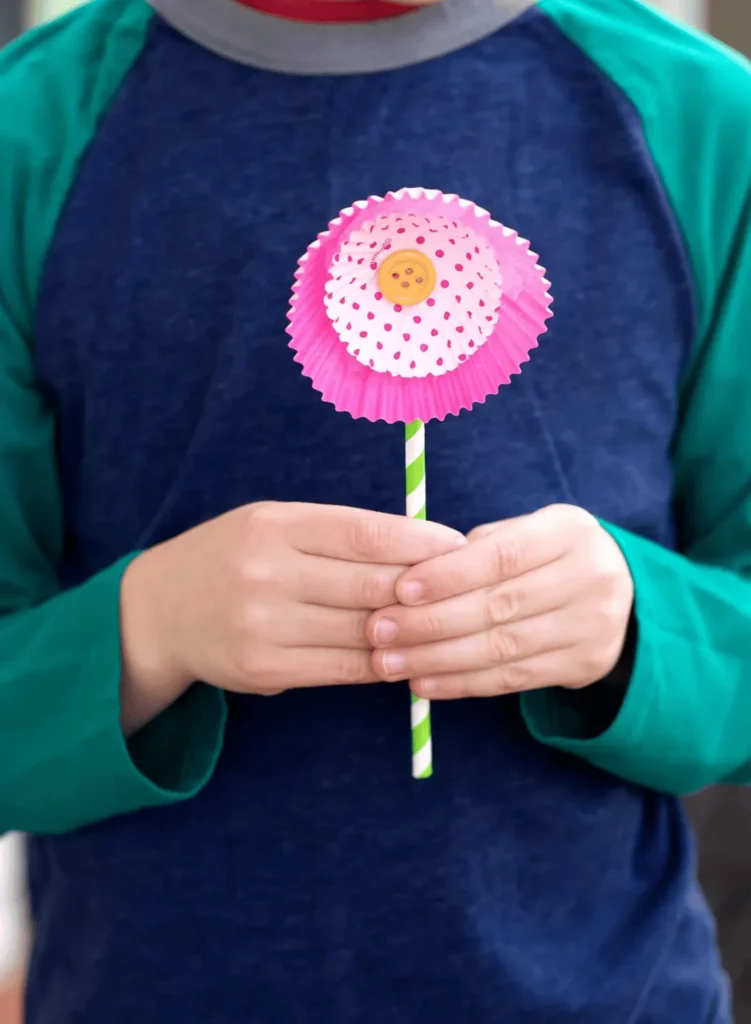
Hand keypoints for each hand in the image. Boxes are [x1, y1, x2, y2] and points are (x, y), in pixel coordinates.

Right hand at [119, 502, 464, 731]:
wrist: (161, 611)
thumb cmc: (234, 557)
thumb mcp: (273, 524)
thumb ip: (336, 534)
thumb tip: (421, 548)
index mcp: (276, 525)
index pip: (366, 532)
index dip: (420, 541)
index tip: (458, 545)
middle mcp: (268, 572)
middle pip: (371, 584)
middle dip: (426, 589)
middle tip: (466, 589)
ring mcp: (264, 624)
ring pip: (363, 631)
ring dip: (413, 632)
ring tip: (448, 625)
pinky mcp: (265, 668)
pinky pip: (344, 669)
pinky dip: (384, 664)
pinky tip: (409, 656)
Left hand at [367, 504, 633, 698]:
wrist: (616, 590)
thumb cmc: (544, 555)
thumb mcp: (523, 532)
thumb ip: (475, 549)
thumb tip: (411, 577)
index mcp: (568, 532)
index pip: (502, 556)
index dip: (448, 576)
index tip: (399, 590)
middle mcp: (589, 578)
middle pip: (499, 606)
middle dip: (431, 622)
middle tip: (380, 631)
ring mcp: (592, 626)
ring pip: (503, 648)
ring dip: (438, 659)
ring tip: (390, 663)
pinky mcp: (583, 665)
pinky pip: (512, 679)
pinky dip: (462, 683)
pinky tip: (424, 683)